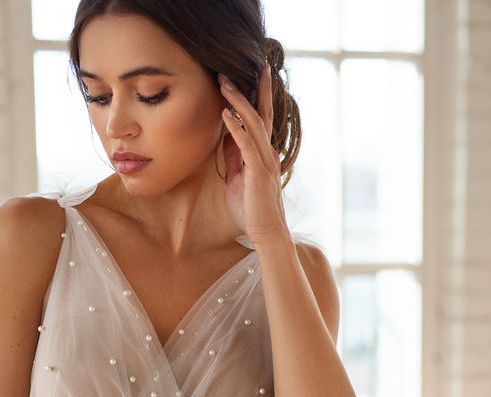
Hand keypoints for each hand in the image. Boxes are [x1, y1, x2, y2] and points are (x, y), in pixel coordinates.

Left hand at [218, 65, 291, 246]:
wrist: (266, 233)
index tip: (251, 75)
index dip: (256, 96)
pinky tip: (226, 113)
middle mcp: (267, 152)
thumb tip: (226, 137)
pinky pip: (246, 144)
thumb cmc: (251, 210)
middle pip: (260, 113)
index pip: (260, 119)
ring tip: (223, 83)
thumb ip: (234, 157)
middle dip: (249, 89)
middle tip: (235, 68)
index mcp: (263, 153)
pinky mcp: (258, 172)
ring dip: (238, 101)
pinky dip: (236, 127)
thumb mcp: (237, 179)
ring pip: (253, 122)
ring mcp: (265, 161)